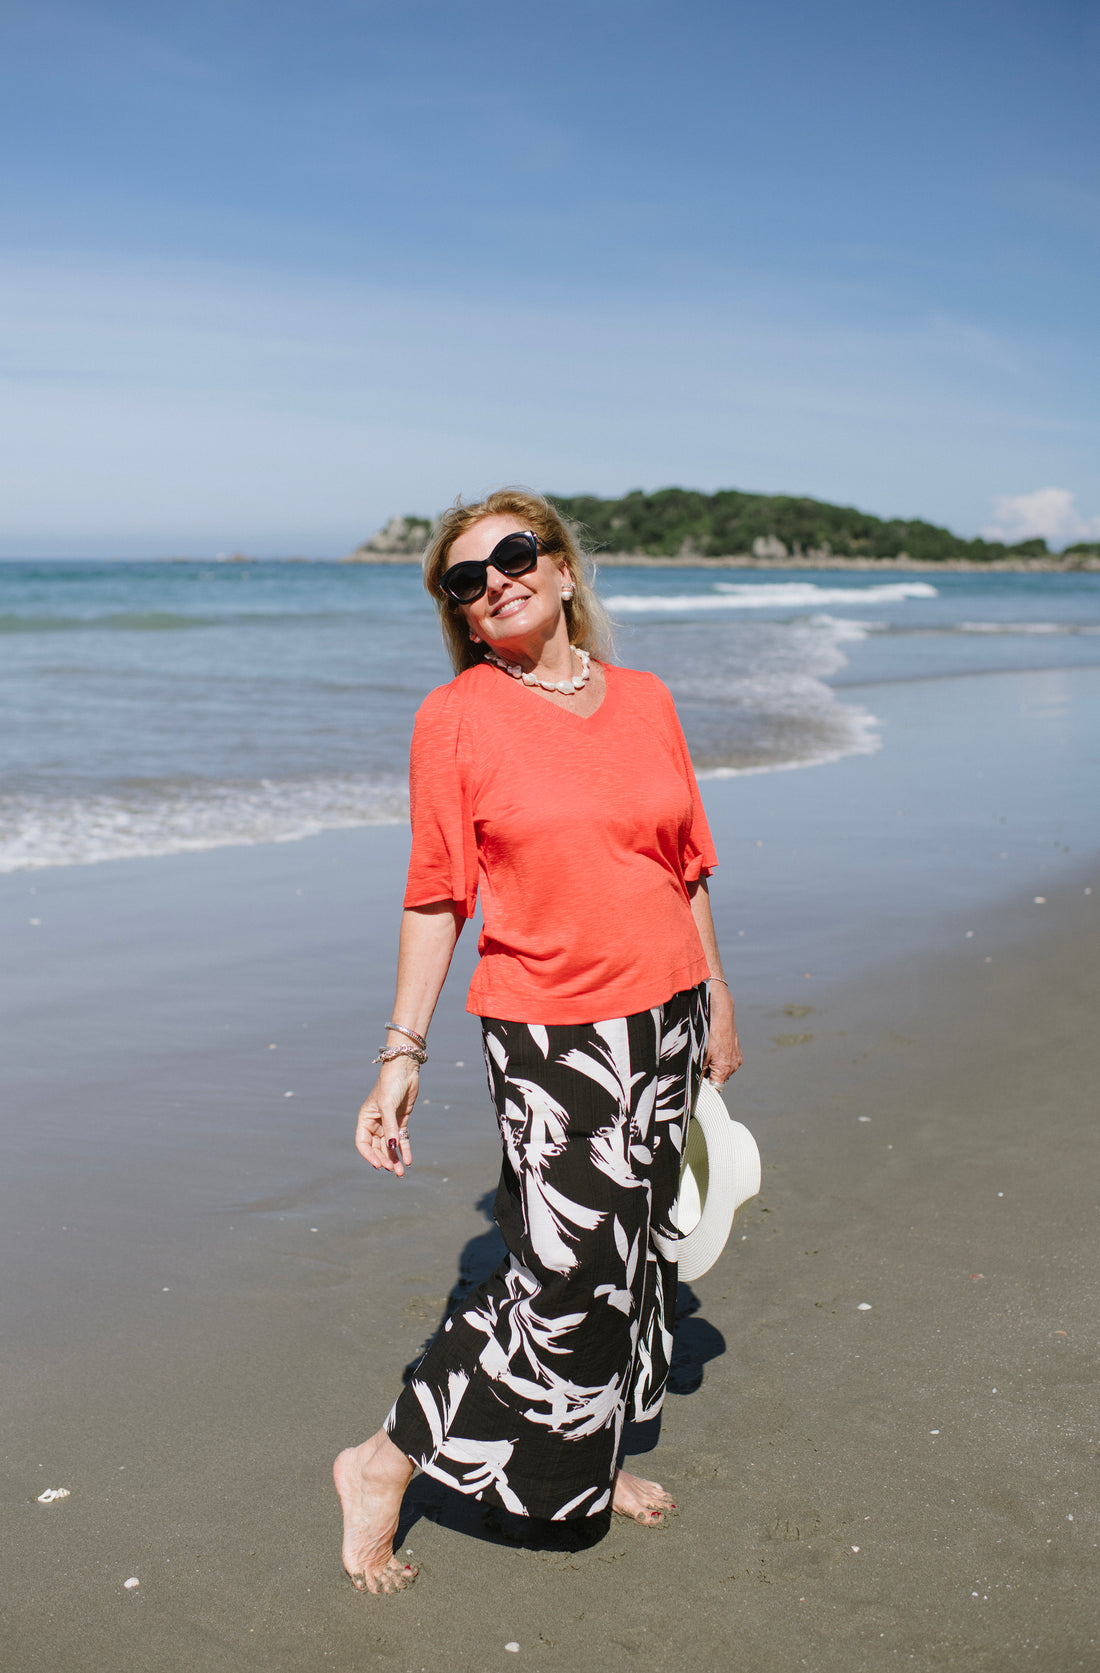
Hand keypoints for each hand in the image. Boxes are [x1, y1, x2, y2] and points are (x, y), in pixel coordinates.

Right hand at [355, 1056, 419, 1176]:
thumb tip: (393, 1148)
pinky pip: (402, 1140)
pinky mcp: (401, 1121)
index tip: (379, 1165)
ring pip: (390, 1147)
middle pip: (377, 1148)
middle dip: (385, 1160)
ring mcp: (389, 1123)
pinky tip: (408, 1161)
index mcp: (365, 1119)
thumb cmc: (390, 1084)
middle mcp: (375, 1123)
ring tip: (401, 1173)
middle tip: (394, 1170)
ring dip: (395, 1159)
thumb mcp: (388, 1106)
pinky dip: (405, 1150)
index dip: (369, 1156)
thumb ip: (390, 1127)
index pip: (363, 1143)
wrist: (405, 1070)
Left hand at [705, 982, 741, 1085]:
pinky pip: (726, 1060)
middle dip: (708, 1075)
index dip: (707, 1090)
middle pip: (719, 1079)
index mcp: (725, 1069)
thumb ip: (699, 1071)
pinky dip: (719, 1058)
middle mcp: (733, 1065)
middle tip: (698, 1066)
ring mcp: (736, 1058)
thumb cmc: (710, 1033)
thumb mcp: (700, 1054)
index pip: (716, 1089)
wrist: (721, 1013)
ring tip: (706, 1054)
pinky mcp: (737, 1051)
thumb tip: (696, 1083)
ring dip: (714, 1066)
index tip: (698, 1088)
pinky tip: (713, 1048)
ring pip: (722, 1069)